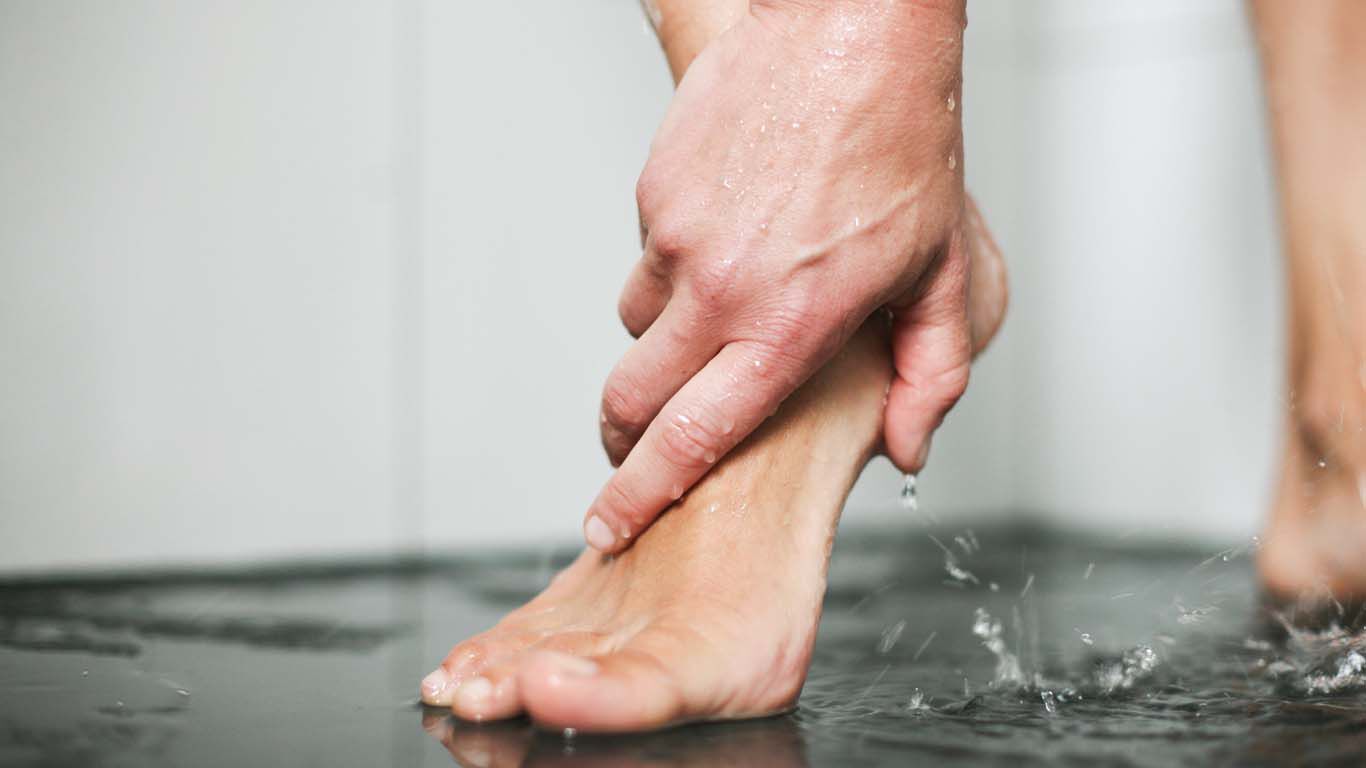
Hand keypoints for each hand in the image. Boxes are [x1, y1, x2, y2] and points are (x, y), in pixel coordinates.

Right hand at [584, 0, 994, 552]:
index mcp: (788, 325)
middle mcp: (721, 287)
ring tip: (724, 307)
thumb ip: (930, 376)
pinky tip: (731, 231)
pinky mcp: (656, 189)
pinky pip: (648, 253)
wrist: (851, 30)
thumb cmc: (901, 142)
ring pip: (637, 322)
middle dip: (624, 437)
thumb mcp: (940, 272)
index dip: (641, 494)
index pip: (692, 438)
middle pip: (631, 398)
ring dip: (665, 339)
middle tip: (635, 444)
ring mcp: (677, 235)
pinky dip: (679, 263)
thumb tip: (906, 448)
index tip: (608, 524)